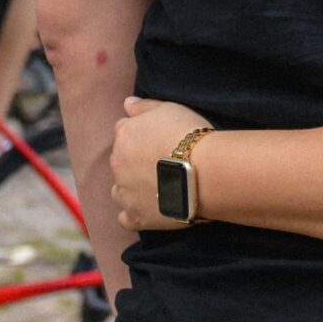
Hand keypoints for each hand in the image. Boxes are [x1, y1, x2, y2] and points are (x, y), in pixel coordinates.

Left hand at [111, 98, 211, 231]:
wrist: (205, 172)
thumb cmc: (190, 135)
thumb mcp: (170, 108)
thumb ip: (144, 106)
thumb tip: (127, 103)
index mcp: (124, 136)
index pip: (124, 130)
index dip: (142, 135)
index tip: (159, 139)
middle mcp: (117, 164)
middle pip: (121, 161)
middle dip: (136, 162)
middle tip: (164, 162)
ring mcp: (124, 193)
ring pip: (120, 190)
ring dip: (132, 188)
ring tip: (159, 187)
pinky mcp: (135, 217)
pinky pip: (126, 218)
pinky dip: (135, 214)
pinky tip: (152, 208)